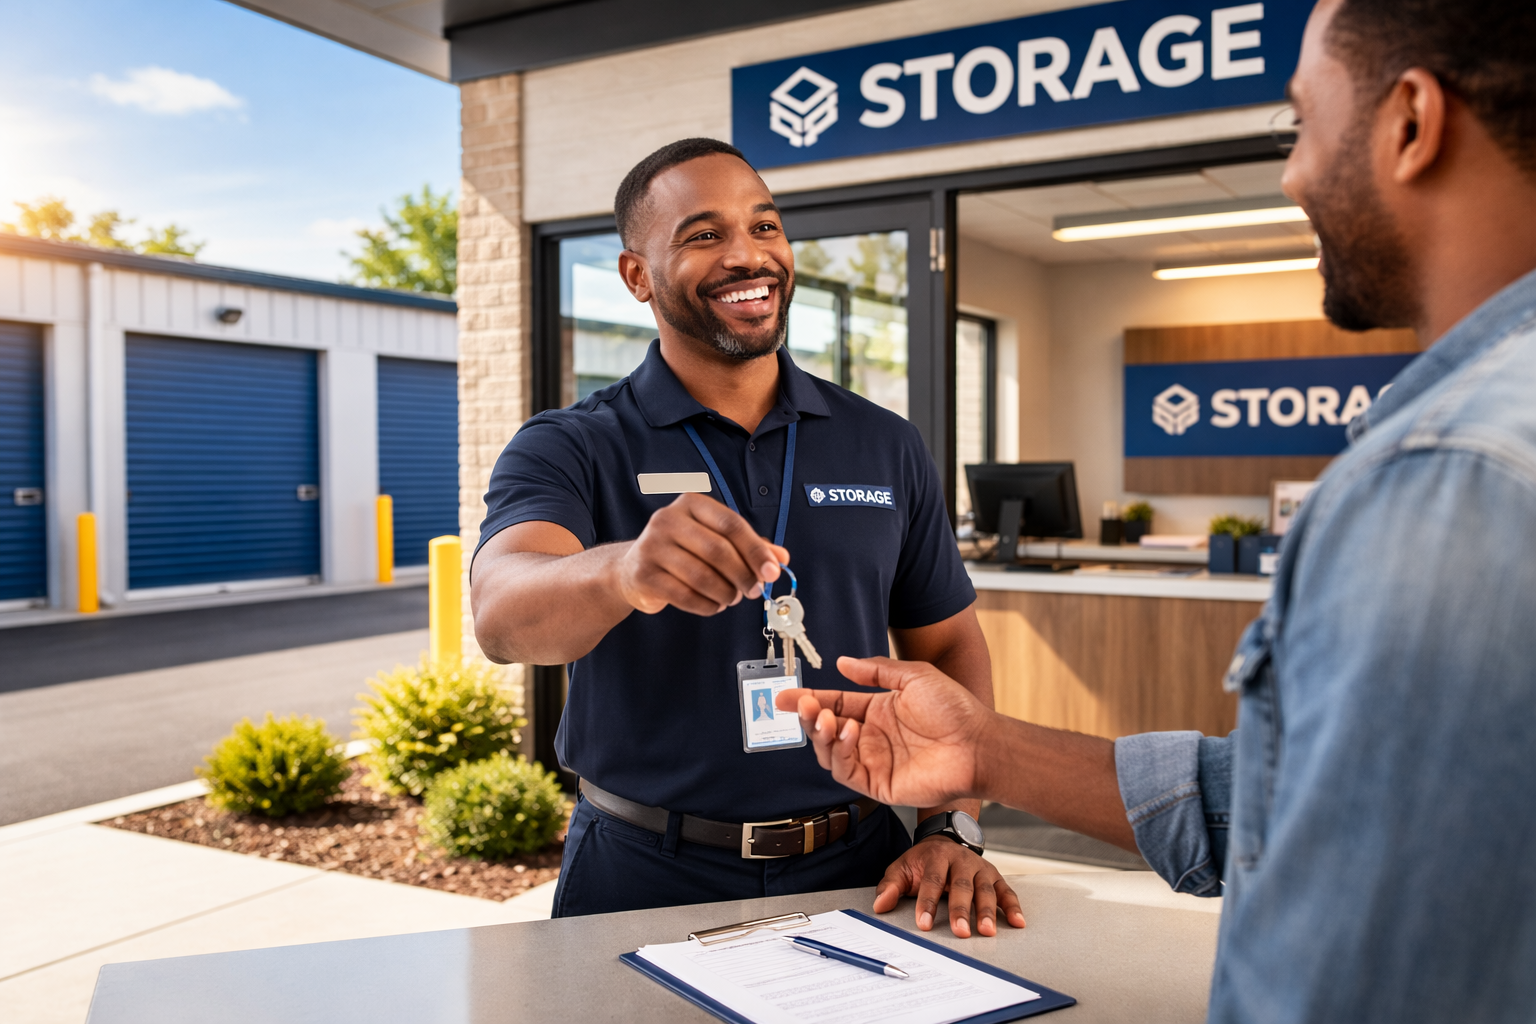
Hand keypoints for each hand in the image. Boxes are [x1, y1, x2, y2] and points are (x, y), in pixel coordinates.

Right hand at [614, 493, 788, 615]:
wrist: (631, 569)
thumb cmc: (681, 552)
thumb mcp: (715, 540)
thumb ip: (749, 547)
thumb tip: (781, 559)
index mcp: (692, 504)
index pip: (732, 524)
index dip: (756, 550)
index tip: (773, 572)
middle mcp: (668, 519)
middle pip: (718, 550)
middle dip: (742, 575)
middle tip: (754, 591)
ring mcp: (652, 546)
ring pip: (702, 576)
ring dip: (725, 593)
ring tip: (731, 598)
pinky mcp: (644, 574)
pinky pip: (685, 595)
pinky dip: (707, 605)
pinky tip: (713, 605)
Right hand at [776, 656, 993, 807]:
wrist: (978, 743)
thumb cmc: (954, 708)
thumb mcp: (914, 676)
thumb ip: (876, 671)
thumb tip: (843, 662)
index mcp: (877, 711)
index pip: (834, 704)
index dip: (809, 700)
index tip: (786, 695)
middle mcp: (871, 737)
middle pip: (825, 729)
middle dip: (808, 716)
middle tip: (801, 704)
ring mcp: (873, 761)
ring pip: (830, 752)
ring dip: (820, 733)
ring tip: (824, 717)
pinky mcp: (878, 784)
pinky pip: (846, 771)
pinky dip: (839, 752)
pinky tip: (848, 731)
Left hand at [875, 837, 1024, 936]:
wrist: (945, 840)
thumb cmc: (923, 861)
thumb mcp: (902, 868)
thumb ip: (890, 886)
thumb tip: (880, 905)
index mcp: (936, 857)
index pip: (932, 881)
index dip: (927, 902)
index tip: (924, 923)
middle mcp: (961, 861)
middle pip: (962, 886)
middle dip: (961, 910)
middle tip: (961, 931)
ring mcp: (980, 868)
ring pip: (985, 889)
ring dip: (988, 911)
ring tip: (987, 930)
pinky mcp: (994, 876)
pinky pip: (1006, 891)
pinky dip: (1013, 906)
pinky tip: (1017, 922)